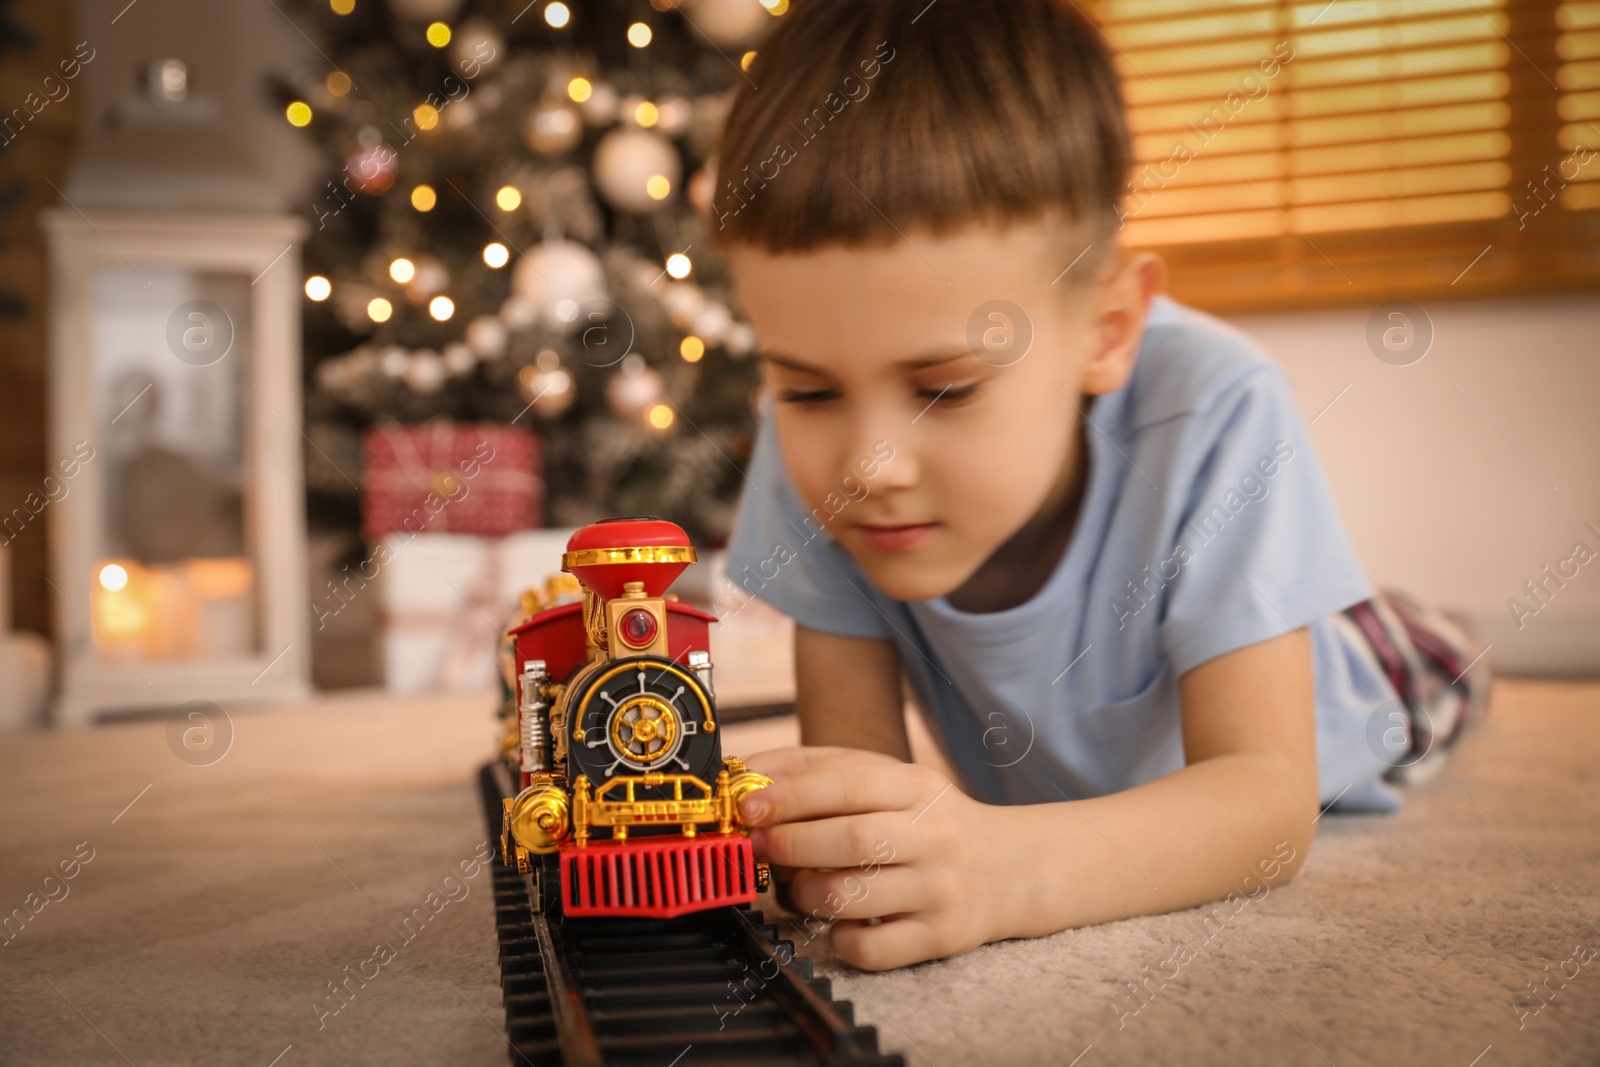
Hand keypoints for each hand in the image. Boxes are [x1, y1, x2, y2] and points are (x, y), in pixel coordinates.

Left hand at [740, 746, 1017, 970]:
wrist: (1010, 870)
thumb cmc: (927, 822)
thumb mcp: (889, 781)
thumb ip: (819, 771)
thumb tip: (746, 773)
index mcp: (917, 786)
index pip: (849, 784)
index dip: (791, 796)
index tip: (749, 807)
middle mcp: (934, 836)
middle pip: (850, 840)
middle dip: (790, 844)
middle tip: (760, 847)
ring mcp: (939, 889)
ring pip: (852, 897)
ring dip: (805, 894)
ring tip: (797, 889)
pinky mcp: (940, 937)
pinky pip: (872, 949)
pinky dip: (840, 940)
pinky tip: (839, 924)